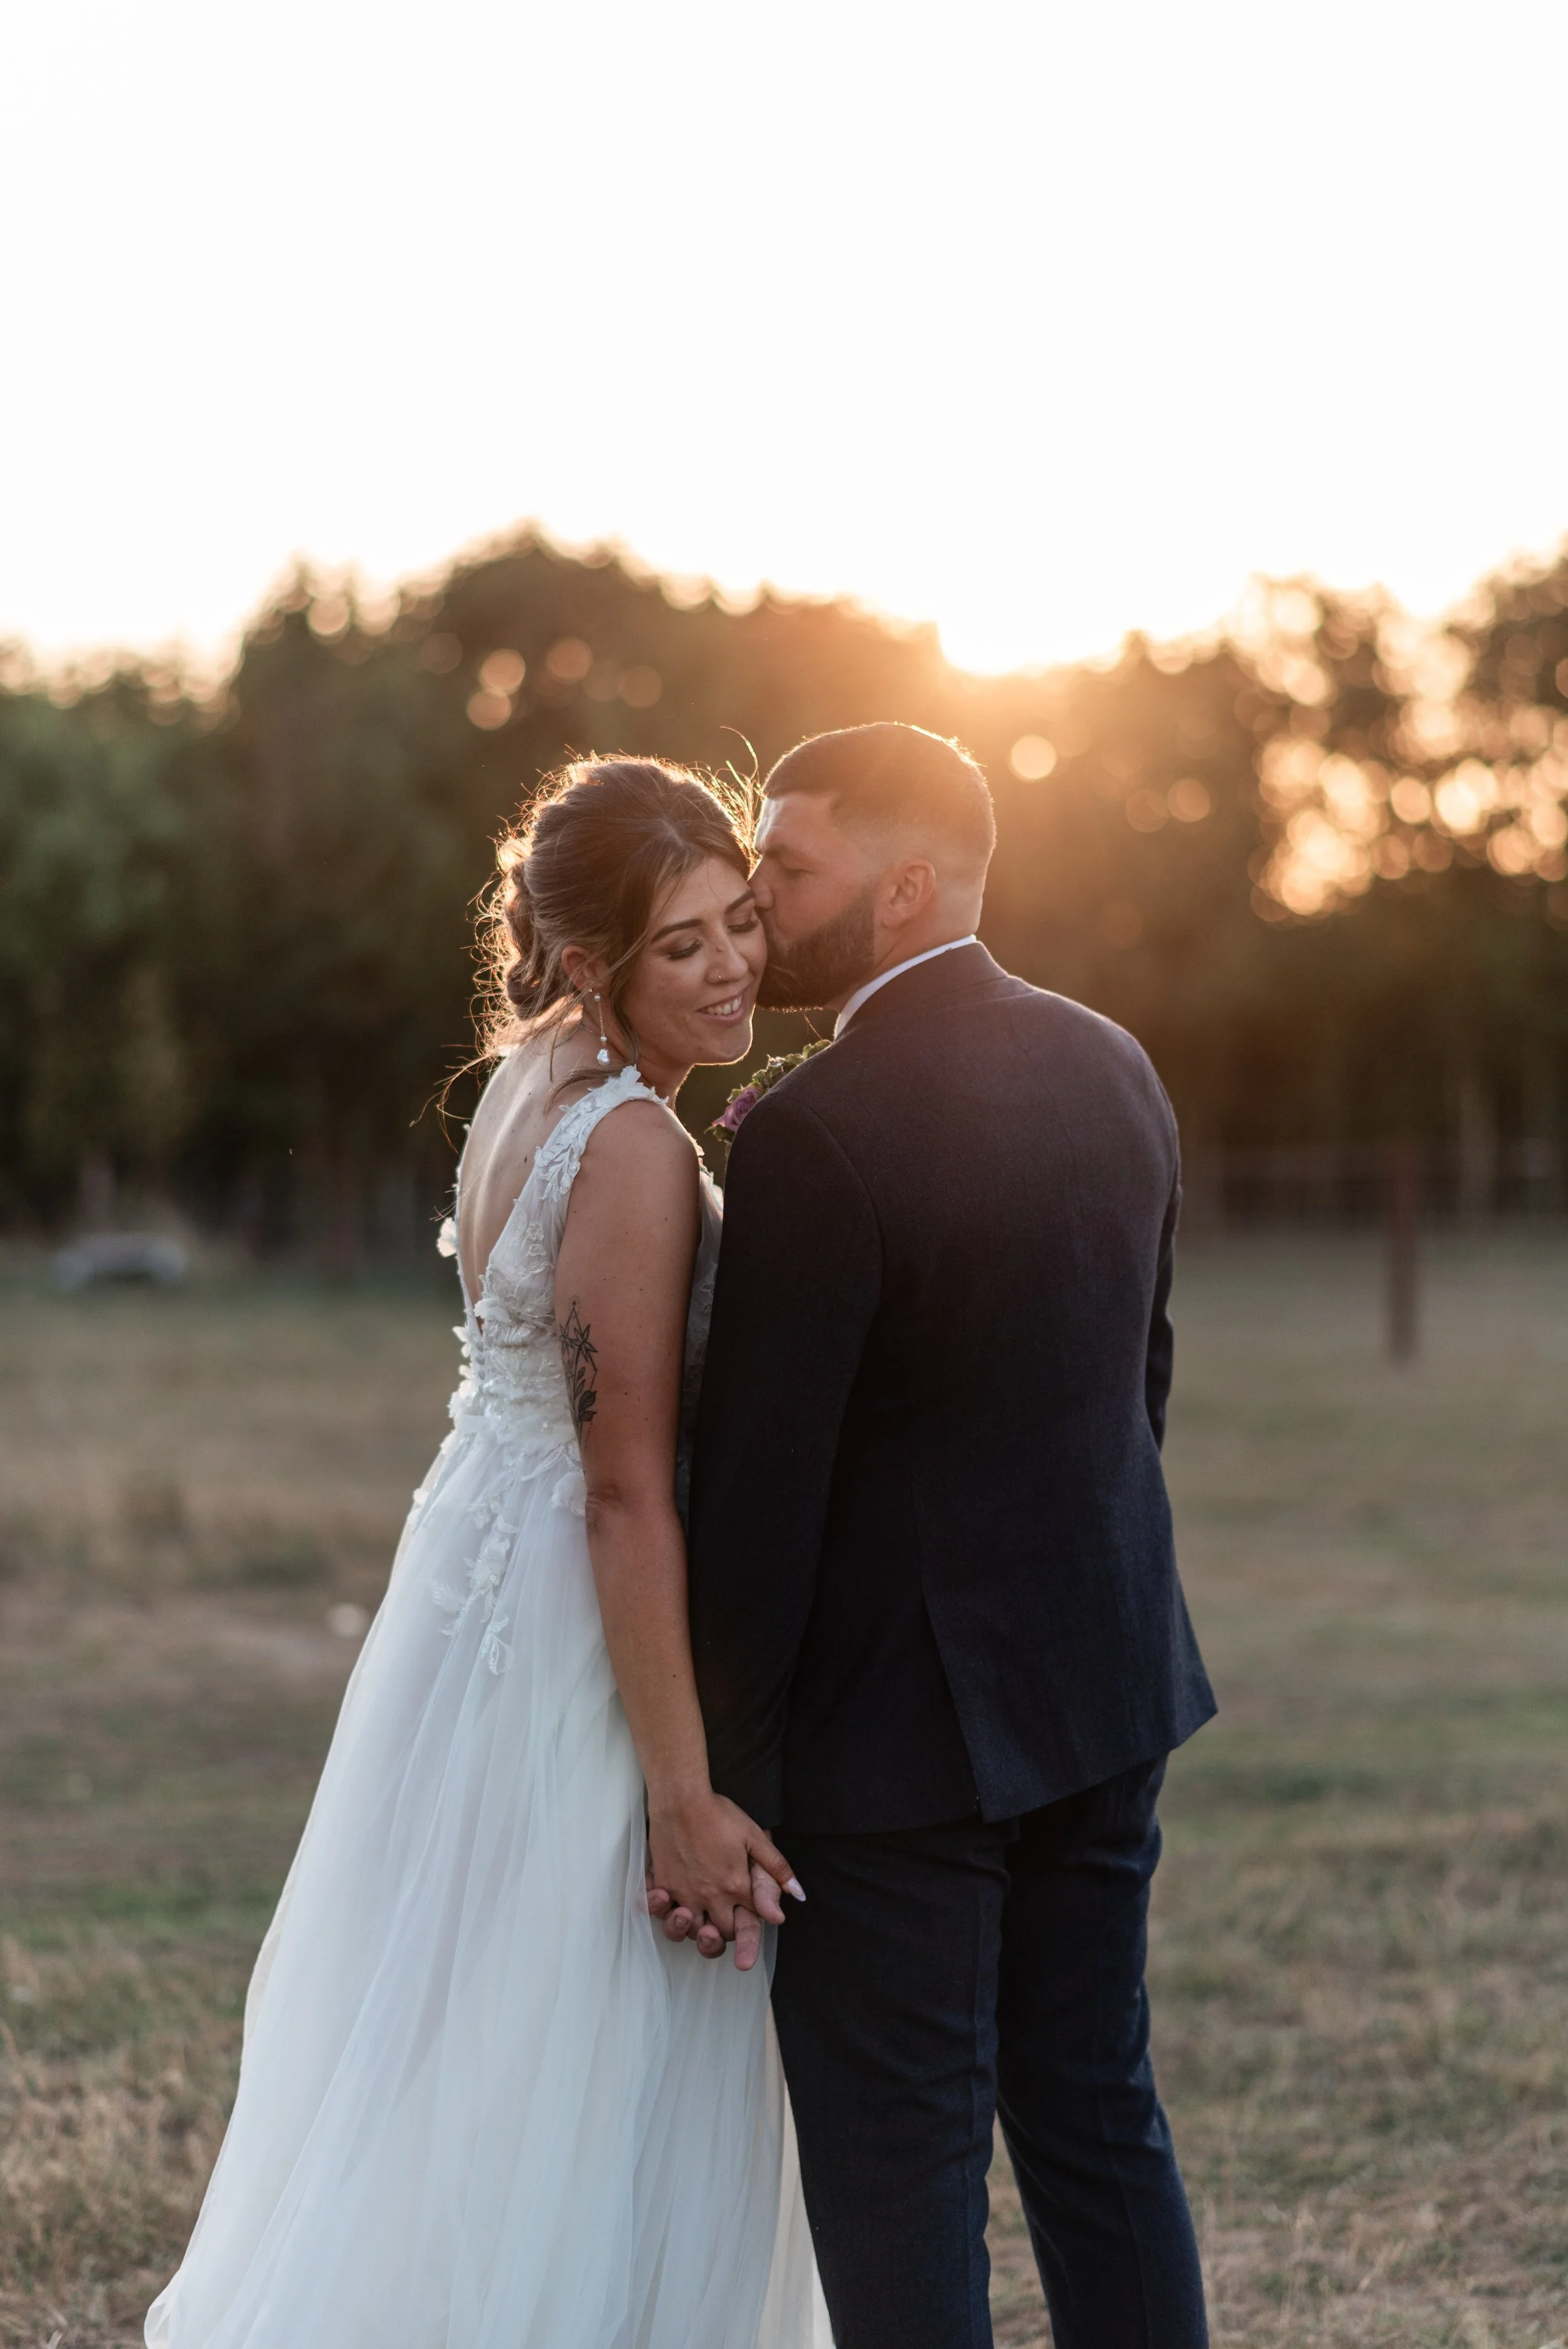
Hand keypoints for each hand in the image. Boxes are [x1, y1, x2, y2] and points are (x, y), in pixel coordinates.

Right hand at [646, 1789, 802, 1952]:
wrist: (681, 1799)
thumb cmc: (719, 1814)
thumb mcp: (754, 1836)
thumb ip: (777, 1867)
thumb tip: (798, 1894)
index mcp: (735, 1887)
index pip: (750, 1919)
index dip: (753, 1917)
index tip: (749, 1908)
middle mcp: (710, 1897)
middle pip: (721, 1932)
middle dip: (727, 1931)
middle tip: (726, 1917)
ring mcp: (684, 1893)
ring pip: (691, 1930)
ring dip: (697, 1930)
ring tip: (701, 1918)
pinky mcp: (663, 1886)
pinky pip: (664, 1914)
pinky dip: (669, 1915)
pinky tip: (674, 1906)